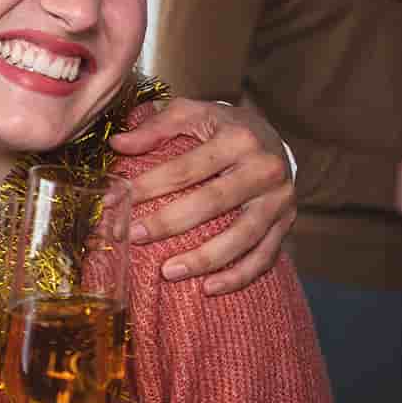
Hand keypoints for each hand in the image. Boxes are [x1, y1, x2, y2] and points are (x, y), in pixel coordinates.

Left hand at [109, 98, 294, 295]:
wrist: (274, 137)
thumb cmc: (222, 127)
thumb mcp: (192, 114)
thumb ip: (155, 127)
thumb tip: (118, 146)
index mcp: (238, 139)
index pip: (186, 167)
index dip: (148, 185)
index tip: (115, 200)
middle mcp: (264, 169)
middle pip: (212, 202)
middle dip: (169, 223)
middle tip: (133, 236)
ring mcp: (279, 200)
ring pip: (242, 236)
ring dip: (204, 259)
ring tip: (167, 272)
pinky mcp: (286, 223)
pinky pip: (265, 257)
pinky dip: (238, 277)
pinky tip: (209, 288)